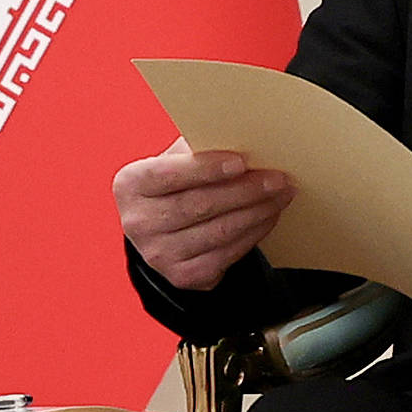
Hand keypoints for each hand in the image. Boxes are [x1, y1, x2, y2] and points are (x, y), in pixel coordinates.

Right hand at [115, 138, 294, 291]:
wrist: (164, 230)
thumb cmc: (176, 184)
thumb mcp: (175, 160)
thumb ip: (198, 148)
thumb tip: (244, 135)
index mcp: (130, 185)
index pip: (169, 174)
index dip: (207, 168)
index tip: (242, 161)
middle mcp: (138, 223)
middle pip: (199, 205)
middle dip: (245, 190)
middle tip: (278, 178)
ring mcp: (159, 254)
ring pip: (219, 232)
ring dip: (257, 211)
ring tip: (281, 194)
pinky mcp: (182, 276)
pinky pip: (227, 254)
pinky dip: (253, 233)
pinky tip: (269, 215)